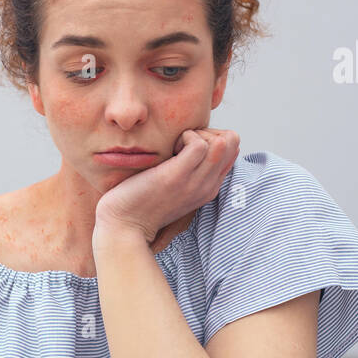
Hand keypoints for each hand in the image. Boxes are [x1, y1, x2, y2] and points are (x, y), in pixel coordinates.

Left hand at [94, 128, 239, 246]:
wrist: (124, 225)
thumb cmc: (141, 201)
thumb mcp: (174, 185)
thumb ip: (188, 169)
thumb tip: (191, 140)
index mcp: (209, 188)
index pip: (232, 150)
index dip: (212, 137)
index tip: (187, 146)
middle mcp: (208, 186)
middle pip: (233, 142)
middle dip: (208, 131)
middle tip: (182, 144)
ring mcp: (195, 182)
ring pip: (222, 142)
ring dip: (197, 134)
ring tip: (175, 147)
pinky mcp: (178, 176)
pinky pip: (199, 143)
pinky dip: (185, 136)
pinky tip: (169, 149)